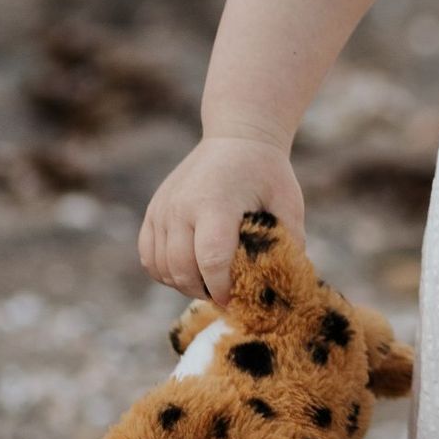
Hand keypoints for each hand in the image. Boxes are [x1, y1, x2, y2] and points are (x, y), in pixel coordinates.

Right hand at [138, 137, 304, 305]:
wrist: (237, 137)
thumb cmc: (267, 172)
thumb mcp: (288, 202)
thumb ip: (289, 242)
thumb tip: (287, 282)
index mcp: (216, 203)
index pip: (212, 259)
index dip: (224, 288)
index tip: (237, 301)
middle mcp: (182, 206)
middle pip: (182, 269)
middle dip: (204, 292)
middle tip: (225, 297)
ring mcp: (163, 208)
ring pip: (162, 268)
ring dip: (184, 285)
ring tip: (209, 284)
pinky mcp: (153, 211)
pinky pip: (149, 257)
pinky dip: (165, 272)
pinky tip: (188, 272)